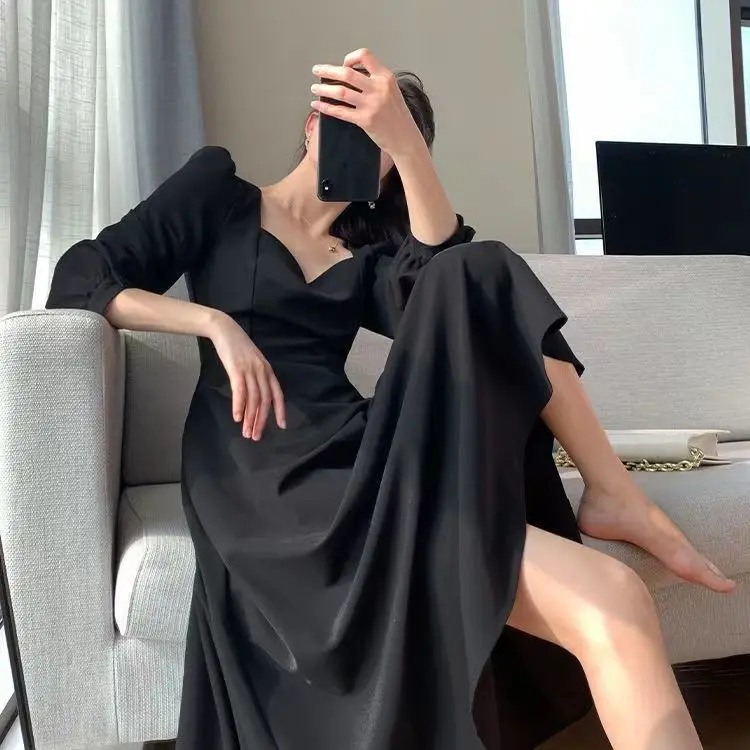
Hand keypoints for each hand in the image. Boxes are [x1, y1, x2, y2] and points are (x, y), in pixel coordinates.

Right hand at [209, 314, 285, 439]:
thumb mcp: (252, 362)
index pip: (277, 394)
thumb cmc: (237, 348)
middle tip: (256, 436)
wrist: (225, 330)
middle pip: (265, 400)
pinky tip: (237, 417)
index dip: (280, 411)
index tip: (282, 426)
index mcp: (268, 371)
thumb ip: (256, 377)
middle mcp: (262, 371)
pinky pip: (240, 391)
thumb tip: (256, 396)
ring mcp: (250, 370)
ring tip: (246, 432)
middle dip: (261, 420)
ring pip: (253, 399)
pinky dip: (239, 405)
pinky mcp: (237, 369)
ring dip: (250, 418)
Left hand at [310, 48, 422, 158]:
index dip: (349, 58)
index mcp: (386, 77)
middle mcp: (378, 88)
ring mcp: (371, 104)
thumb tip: (350, 77)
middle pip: (347, 73)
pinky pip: (340, 111)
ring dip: (323, 89)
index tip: (342, 65)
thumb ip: (375, 82)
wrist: (406, 139)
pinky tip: (318, 105)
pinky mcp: (365, 120)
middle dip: (327, 71)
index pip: (364, 55)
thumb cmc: (398, 117)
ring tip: (315, 88)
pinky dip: (326, 107)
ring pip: (340, 91)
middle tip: (317, 71)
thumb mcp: (392, 92)